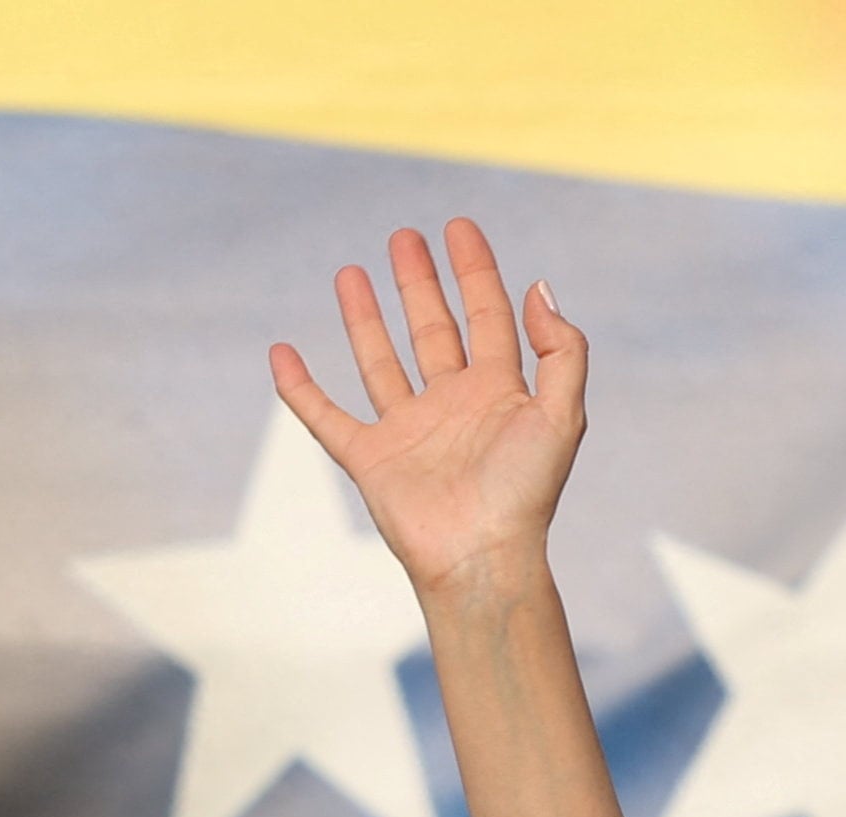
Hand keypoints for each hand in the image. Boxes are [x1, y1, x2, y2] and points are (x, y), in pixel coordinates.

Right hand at [271, 217, 586, 597]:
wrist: (481, 559)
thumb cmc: (526, 495)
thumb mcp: (563, 414)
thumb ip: (562, 350)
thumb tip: (538, 287)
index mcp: (499, 392)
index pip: (486, 316)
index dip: (475, 270)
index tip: (458, 228)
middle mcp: (452, 406)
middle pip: (433, 329)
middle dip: (419, 283)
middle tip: (404, 238)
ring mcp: (408, 432)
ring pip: (381, 362)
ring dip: (366, 318)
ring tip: (349, 272)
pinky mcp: (370, 460)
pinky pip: (327, 417)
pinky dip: (301, 388)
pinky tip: (283, 353)